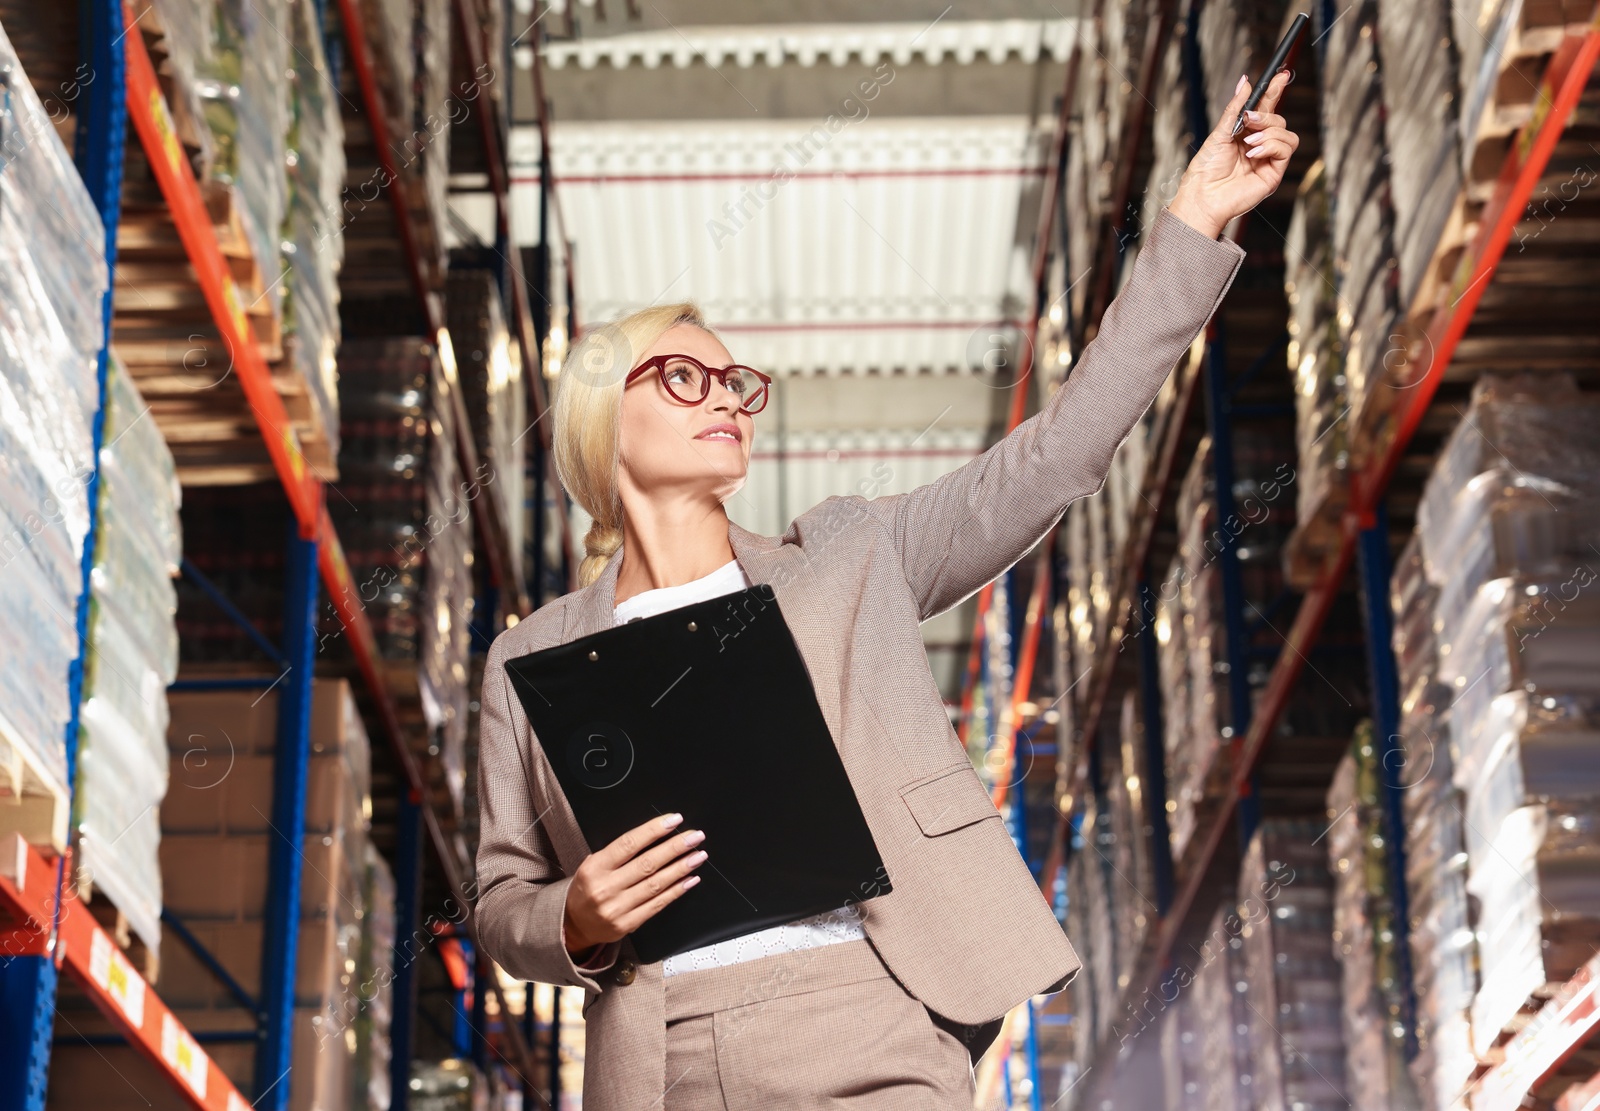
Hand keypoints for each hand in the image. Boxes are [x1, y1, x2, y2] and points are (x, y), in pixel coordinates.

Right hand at [562, 812, 707, 953]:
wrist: (574, 924)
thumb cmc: (587, 888)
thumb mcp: (593, 864)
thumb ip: (619, 852)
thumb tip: (654, 834)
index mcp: (596, 867)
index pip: (629, 844)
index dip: (653, 830)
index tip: (674, 820)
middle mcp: (606, 887)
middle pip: (647, 863)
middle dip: (675, 847)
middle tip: (695, 836)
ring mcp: (617, 908)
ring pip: (656, 884)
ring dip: (681, 868)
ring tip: (698, 856)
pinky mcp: (628, 924)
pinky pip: (657, 904)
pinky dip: (677, 891)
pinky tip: (690, 879)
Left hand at [1168, 70, 1298, 238]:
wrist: (1202, 196)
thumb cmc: (1206, 169)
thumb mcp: (1219, 132)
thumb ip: (1235, 108)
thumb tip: (1245, 81)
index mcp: (1245, 134)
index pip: (1266, 109)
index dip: (1274, 91)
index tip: (1281, 74)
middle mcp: (1259, 146)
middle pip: (1279, 119)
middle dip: (1265, 116)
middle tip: (1248, 121)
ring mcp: (1268, 160)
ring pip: (1287, 133)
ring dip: (1269, 132)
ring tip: (1248, 143)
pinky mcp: (1274, 174)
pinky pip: (1286, 150)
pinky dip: (1271, 146)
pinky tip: (1253, 153)